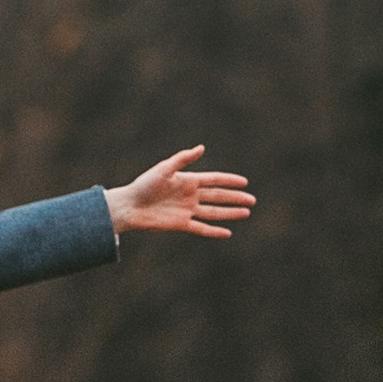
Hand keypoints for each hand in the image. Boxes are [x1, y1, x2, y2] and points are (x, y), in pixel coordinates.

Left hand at [106, 145, 254, 237]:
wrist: (130, 206)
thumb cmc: (144, 185)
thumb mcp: (164, 169)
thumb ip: (183, 159)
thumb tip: (202, 148)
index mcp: (188, 180)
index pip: (214, 180)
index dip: (229, 181)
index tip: (245, 182)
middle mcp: (190, 195)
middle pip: (218, 197)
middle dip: (235, 198)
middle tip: (252, 200)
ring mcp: (187, 210)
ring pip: (214, 212)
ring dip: (230, 213)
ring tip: (246, 213)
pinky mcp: (181, 224)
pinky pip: (202, 228)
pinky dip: (214, 231)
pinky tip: (228, 233)